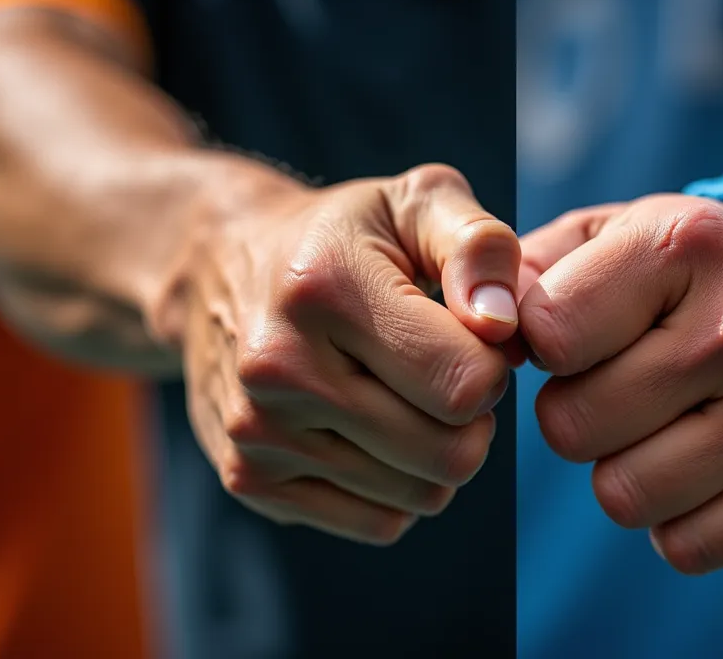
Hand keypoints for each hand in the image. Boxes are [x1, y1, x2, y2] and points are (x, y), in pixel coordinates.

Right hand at [153, 159, 518, 544]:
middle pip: (451, 452)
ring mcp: (256, 434)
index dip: (493, 363)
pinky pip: (381, 523)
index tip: (469, 334)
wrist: (220, 269)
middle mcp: (277, 369)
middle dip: (473, 416)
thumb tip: (502, 325)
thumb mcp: (417, 200)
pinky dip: (397, 486)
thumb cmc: (345, 235)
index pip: (466, 384)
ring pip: (423, 496)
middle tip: (444, 371)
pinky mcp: (250, 481)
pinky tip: (370, 429)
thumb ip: (478, 246)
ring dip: (437, 452)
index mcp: (324, 290)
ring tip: (405, 394)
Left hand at [517, 194, 722, 573]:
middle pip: (574, 427)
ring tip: (665, 423)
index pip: (548, 334)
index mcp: (688, 244)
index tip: (577, 335)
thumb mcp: (605, 233)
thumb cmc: (683, 274)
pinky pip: (688, 548)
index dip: (543, 346)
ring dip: (624, 471)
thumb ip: (524, 270)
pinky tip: (704, 465)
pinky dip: (678, 520)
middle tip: (620, 386)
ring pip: (625, 497)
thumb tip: (486, 329)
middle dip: (575, 414)